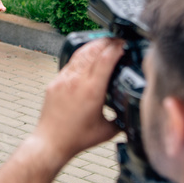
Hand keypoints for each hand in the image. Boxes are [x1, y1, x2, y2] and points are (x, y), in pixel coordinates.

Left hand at [32, 38, 123, 165]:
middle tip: (118, 40)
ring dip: (94, 45)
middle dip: (107, 42)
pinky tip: (88, 57)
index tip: (125, 44)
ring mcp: (64, 80)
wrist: (50, 142)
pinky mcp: (55, 82)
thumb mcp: (107, 130)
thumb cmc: (75, 139)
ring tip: (105, 43)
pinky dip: (82, 56)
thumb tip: (132, 113)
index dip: (117, 47)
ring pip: (80, 53)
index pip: (106, 59)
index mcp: (91, 90)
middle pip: (93, 50)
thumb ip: (122, 120)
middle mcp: (76, 81)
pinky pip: (70, 63)